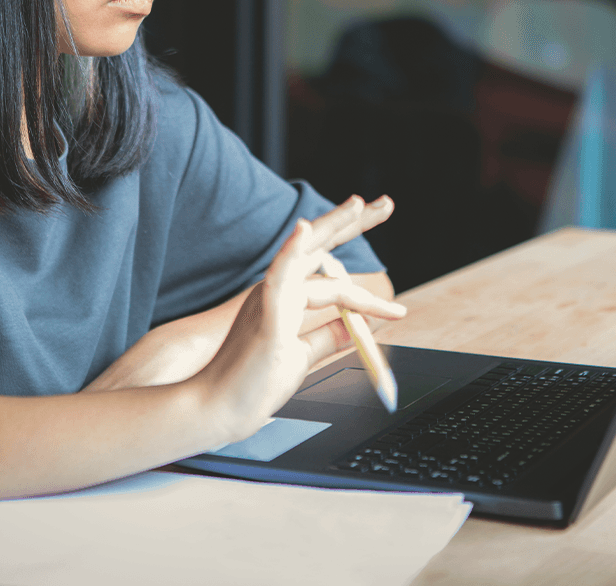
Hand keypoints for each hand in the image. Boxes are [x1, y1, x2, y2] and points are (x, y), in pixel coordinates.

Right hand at [85, 195, 395, 391]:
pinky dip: (292, 251)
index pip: (330, 279)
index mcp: (286, 300)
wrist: (216, 411)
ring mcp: (270, 299)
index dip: (365, 290)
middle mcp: (278, 291)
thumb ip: (327, 337)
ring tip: (360, 204)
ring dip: (334, 225)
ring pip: (306, 253)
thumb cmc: (252, 386)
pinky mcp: (264, 315)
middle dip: (353, 223)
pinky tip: (305, 229)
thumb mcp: (302, 357)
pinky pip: (279, 276)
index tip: (399, 312)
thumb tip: (358, 324)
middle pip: (320, 248)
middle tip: (386, 204)